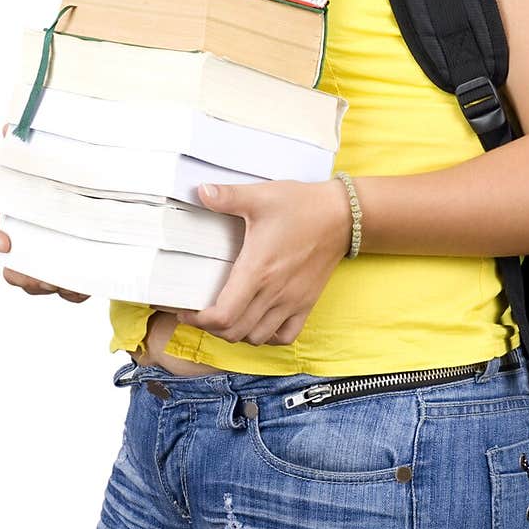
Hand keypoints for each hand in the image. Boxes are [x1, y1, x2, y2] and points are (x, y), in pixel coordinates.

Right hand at [0, 120, 89, 301]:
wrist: (121, 200)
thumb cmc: (82, 182)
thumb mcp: (63, 161)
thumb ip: (35, 146)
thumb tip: (8, 126)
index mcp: (22, 216)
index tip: (5, 243)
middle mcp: (32, 242)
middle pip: (14, 268)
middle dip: (24, 275)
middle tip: (42, 275)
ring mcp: (52, 261)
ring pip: (40, 284)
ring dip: (52, 286)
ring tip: (69, 282)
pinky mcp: (75, 276)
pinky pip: (70, 292)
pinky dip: (77, 291)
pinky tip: (89, 284)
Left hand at [176, 178, 352, 345]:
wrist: (342, 215)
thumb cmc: (301, 205)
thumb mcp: (261, 196)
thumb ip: (228, 196)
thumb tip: (201, 191)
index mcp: (257, 270)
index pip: (223, 316)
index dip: (199, 320)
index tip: (186, 309)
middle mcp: (273, 292)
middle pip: (234, 332)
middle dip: (211, 328)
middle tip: (200, 312)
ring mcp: (292, 301)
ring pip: (256, 338)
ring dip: (236, 333)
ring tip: (226, 316)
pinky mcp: (306, 303)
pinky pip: (285, 336)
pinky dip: (267, 337)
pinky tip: (258, 322)